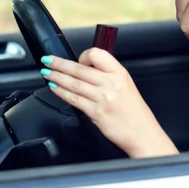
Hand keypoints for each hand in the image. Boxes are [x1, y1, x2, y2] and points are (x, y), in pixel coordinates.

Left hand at [39, 48, 177, 157]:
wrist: (142, 132)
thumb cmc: (134, 110)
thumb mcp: (126, 84)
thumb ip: (108, 75)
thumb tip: (85, 68)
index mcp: (120, 73)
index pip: (97, 55)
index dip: (84, 56)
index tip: (77, 59)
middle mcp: (111, 83)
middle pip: (80, 69)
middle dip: (60, 64)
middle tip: (48, 60)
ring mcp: (102, 98)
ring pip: (73, 83)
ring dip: (57, 77)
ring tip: (47, 73)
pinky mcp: (95, 112)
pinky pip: (73, 99)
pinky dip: (61, 92)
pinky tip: (55, 88)